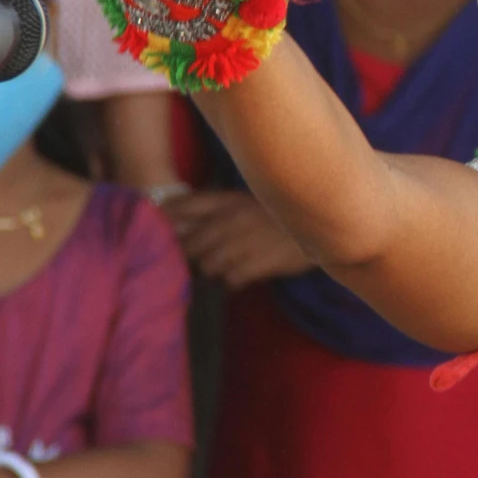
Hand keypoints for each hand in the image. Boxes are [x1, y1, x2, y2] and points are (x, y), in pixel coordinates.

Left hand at [165, 190, 310, 286]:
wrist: (325, 220)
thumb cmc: (281, 212)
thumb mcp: (248, 198)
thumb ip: (217, 207)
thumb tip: (178, 216)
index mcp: (228, 199)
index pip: (182, 207)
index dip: (163, 218)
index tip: (152, 226)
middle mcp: (230, 219)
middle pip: (189, 244)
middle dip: (189, 254)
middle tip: (193, 258)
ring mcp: (243, 242)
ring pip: (208, 265)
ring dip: (213, 268)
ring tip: (225, 264)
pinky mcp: (257, 263)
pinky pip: (231, 280)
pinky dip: (233, 280)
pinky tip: (243, 273)